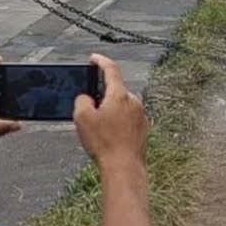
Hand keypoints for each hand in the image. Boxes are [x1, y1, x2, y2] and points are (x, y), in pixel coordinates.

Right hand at [74, 54, 147, 168]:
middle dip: (102, 95)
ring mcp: (141, 114)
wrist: (124, 166)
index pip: (111, 70)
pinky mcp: (143, 127)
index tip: (94, 58)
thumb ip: (82, 101)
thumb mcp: (82, 118)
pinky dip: (117, 122)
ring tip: (98, 129)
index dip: (101, 61)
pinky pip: (128, 118)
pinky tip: (109, 136)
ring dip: (110, 110)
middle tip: (89, 107)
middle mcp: (134, 101)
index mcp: (120, 95)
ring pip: (121, 105)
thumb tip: (86, 98)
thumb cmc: (104, 142)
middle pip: (115, 90)